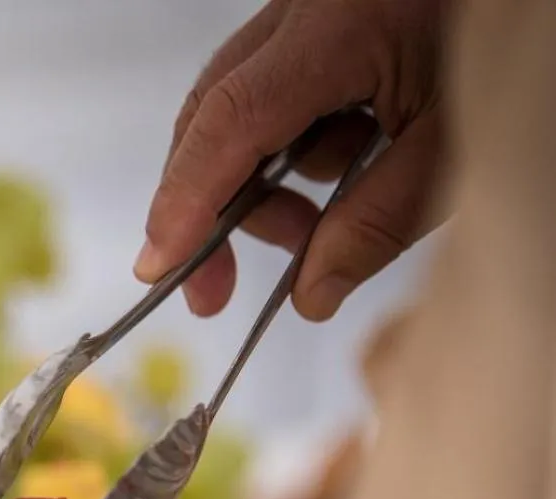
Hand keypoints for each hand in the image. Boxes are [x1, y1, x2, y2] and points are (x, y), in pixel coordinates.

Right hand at [139, 0, 448, 320]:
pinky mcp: (314, 33)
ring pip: (236, 117)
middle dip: (208, 212)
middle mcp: (298, 16)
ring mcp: (300, 20)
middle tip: (216, 293)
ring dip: (257, 190)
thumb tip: (309, 295)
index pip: (229, 123)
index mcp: (334, 32)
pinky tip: (333, 183)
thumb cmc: (513, 40)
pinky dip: (286, 158)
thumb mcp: (454, 147)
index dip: (184, 200)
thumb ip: (379, 222)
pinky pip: (272, 103)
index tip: (161, 267)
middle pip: (211, 120)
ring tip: (313, 236)